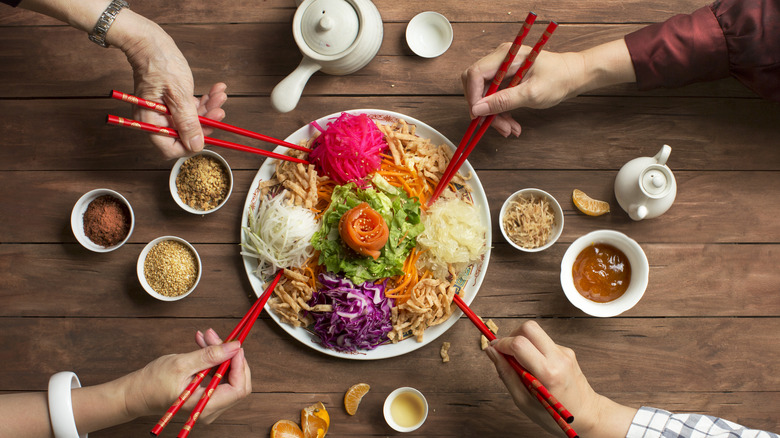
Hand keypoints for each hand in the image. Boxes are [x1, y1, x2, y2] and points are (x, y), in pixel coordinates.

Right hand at [118, 19, 227, 157]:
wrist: (150, 41)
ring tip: (220, 95)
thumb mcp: (178, 95)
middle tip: (220, 110)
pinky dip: (205, 100)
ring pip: (193, 119)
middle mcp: (157, 119)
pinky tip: (216, 89)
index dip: (191, 144)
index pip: (171, 147)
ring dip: (209, 108)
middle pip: (185, 133)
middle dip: (206, 121)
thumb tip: (195, 145)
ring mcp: (165, 110)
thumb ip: (187, 121)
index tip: (209, 134)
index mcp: (151, 122)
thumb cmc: (159, 64)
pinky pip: (192, 107)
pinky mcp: (173, 101)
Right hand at [121, 329, 251, 423]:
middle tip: (216, 336)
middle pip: (237, 381)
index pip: (238, 388)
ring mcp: (211, 403)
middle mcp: (211, 408)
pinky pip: (219, 375)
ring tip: (206, 337)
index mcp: (205, 406)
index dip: (240, 365)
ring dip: (220, 353)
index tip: (234, 345)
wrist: (137, 393)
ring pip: (228, 375)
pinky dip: (214, 358)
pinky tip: (204, 344)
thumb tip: (234, 346)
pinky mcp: (208, 395)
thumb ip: (210, 356)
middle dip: (229, 355)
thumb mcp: (182, 364)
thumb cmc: (153, 383)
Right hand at [461, 43, 583, 136]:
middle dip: (484, 109)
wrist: (574, 76)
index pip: (475, 74)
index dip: (473, 96)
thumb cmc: (559, 78)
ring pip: (485, 95)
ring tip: (510, 129)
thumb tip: (478, 109)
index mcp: (506, 56)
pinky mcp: (506, 80)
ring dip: (494, 115)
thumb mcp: (532, 93)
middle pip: (477, 86)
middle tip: (498, 126)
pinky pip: (494, 98)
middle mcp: (500, 60)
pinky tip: (511, 124)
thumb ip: (504, 101)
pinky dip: (501, 113)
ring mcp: (502, 70)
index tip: (478, 116)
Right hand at [486, 321, 634, 437]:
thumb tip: (491, 352)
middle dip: (512, 336)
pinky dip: (533, 350)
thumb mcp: (524, 401)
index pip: (519, 343)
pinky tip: (534, 367)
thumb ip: (506, 374)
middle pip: (529, 327)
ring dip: (523, 343)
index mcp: (548, 373)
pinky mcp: (567, 351)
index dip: (502, 344)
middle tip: (507, 353)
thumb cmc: (555, 414)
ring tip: (521, 365)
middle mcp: (558, 358)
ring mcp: (565, 352)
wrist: (588, 415)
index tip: (494, 350)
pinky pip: (544, 342)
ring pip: (536, 333)